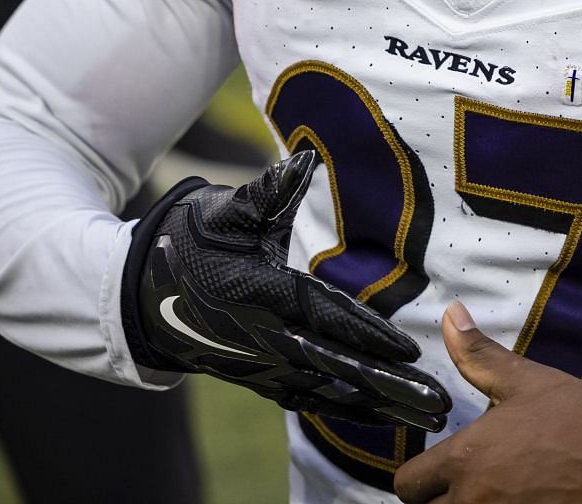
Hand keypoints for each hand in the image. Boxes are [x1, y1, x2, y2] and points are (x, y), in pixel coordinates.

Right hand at [123, 151, 450, 431]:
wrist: (142, 294)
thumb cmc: (190, 241)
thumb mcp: (223, 212)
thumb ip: (266, 193)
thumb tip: (300, 162)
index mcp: (260, 295)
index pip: (325, 318)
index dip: (368, 336)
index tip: (411, 351)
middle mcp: (265, 340)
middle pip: (338, 367)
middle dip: (391, 385)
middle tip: (439, 402)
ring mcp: (263, 367)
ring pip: (332, 392)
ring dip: (383, 406)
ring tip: (430, 417)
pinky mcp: (261, 380)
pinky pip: (313, 401)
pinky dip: (350, 411)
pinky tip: (387, 419)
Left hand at [393, 303, 581, 503]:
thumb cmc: (578, 419)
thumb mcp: (525, 381)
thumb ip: (477, 354)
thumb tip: (451, 313)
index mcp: (466, 459)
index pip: (408, 485)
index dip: (420, 475)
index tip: (439, 467)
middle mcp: (474, 501)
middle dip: (438, 499)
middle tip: (462, 483)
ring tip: (488, 493)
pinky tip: (515, 502)